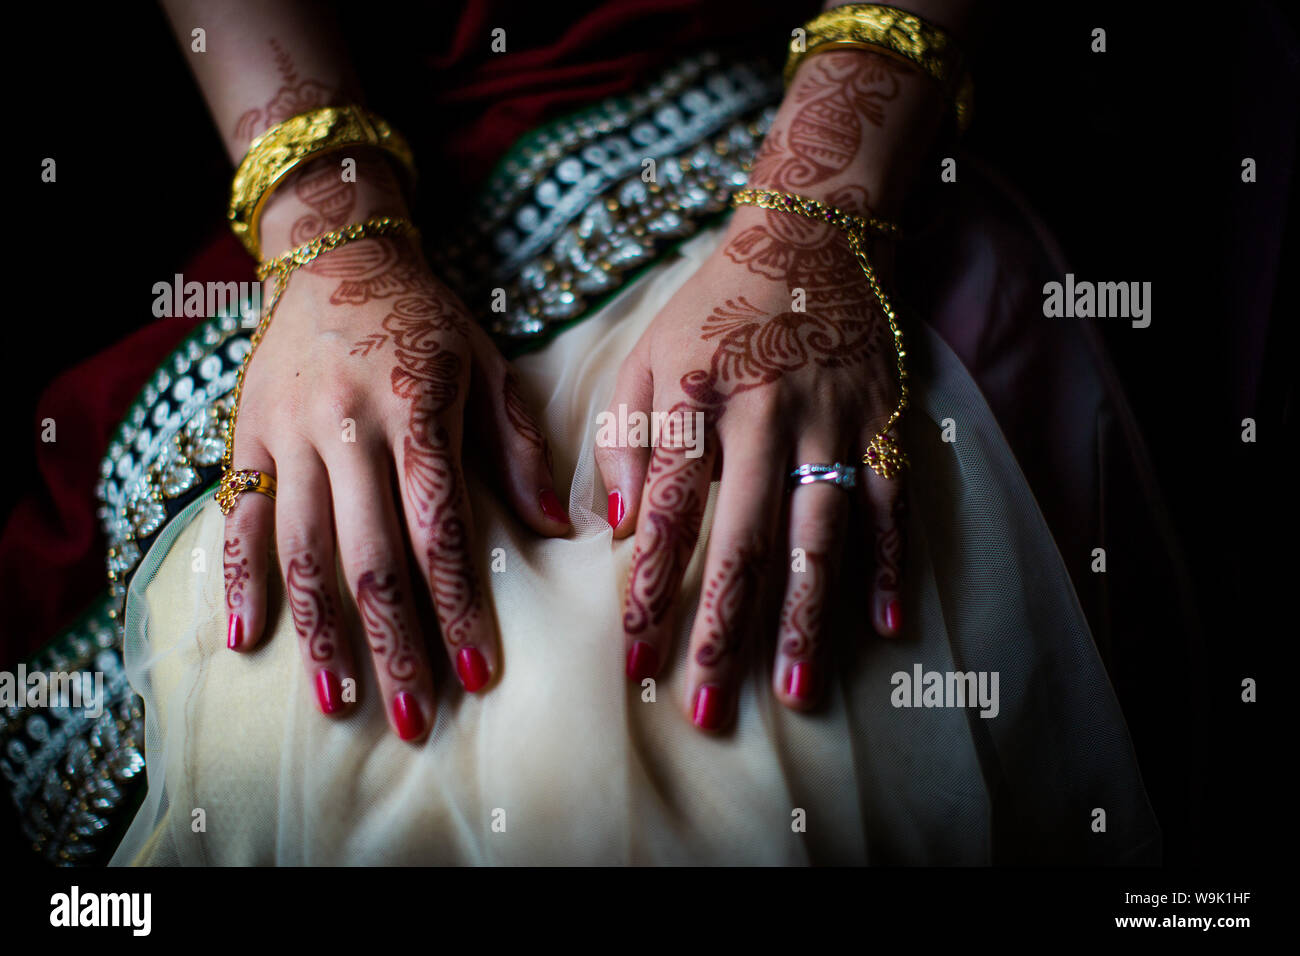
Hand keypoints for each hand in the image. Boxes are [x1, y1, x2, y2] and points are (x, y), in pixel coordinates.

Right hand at [223, 162, 568, 741]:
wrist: (333, 252)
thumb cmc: (424, 318)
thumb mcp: (487, 365)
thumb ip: (517, 449)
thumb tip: (559, 530)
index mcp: (417, 408)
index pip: (442, 528)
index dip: (461, 607)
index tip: (481, 675)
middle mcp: (348, 426)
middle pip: (372, 556)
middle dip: (397, 645)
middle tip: (418, 718)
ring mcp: (289, 431)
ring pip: (303, 549)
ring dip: (323, 633)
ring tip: (343, 702)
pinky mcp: (246, 433)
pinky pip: (239, 515)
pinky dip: (240, 578)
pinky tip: (249, 640)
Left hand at [597, 50, 933, 730]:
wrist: (812, 235)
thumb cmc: (714, 308)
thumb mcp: (644, 353)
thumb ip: (623, 437)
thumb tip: (613, 529)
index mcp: (694, 396)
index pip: (667, 512)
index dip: (650, 592)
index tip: (634, 663)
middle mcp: (766, 413)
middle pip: (741, 540)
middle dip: (722, 632)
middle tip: (707, 710)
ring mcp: (833, 419)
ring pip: (819, 535)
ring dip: (806, 618)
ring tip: (797, 692)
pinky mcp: (884, 421)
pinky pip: (893, 503)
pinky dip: (893, 564)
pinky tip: (889, 627)